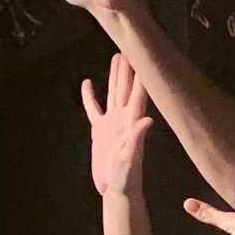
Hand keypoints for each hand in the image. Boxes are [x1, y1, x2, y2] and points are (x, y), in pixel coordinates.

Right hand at [80, 53, 151, 196]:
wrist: (117, 189)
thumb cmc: (126, 176)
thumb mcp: (130, 157)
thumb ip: (137, 138)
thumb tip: (147, 120)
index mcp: (132, 122)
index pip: (138, 94)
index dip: (141, 76)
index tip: (145, 56)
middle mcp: (124, 118)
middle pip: (127, 87)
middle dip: (129, 68)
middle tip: (131, 46)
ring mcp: (112, 123)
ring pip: (113, 92)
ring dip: (115, 75)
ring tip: (118, 56)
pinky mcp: (100, 130)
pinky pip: (94, 109)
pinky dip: (90, 96)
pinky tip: (87, 83)